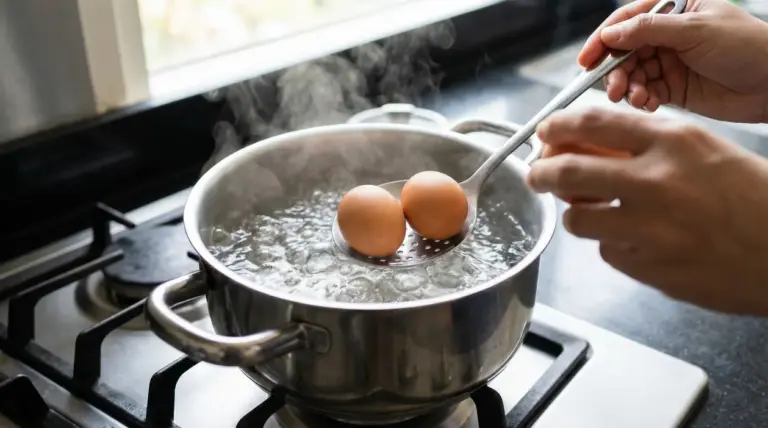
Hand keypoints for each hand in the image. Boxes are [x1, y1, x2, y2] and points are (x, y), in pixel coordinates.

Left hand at [527, 107, 767, 315]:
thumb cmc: (755, 201)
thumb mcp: (707, 153)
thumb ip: (650, 147)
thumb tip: (591, 147)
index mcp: (674, 143)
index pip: (594, 122)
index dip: (559, 126)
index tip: (546, 132)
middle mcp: (656, 182)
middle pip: (568, 171)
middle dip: (541, 173)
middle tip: (537, 175)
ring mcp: (648, 228)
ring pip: (579, 219)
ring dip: (577, 215)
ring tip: (589, 213)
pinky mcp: (647, 267)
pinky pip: (608, 252)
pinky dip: (613, 245)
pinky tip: (636, 242)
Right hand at [580, 0, 767, 122]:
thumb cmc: (748, 46)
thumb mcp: (695, 30)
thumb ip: (649, 30)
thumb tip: (611, 33)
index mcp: (672, 10)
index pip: (626, 21)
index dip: (602, 40)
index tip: (587, 59)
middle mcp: (667, 35)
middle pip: (623, 51)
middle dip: (615, 71)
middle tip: (615, 89)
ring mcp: (669, 62)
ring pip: (631, 75)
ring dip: (628, 88)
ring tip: (636, 98)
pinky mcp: (673, 88)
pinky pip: (645, 93)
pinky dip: (642, 100)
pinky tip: (649, 104)